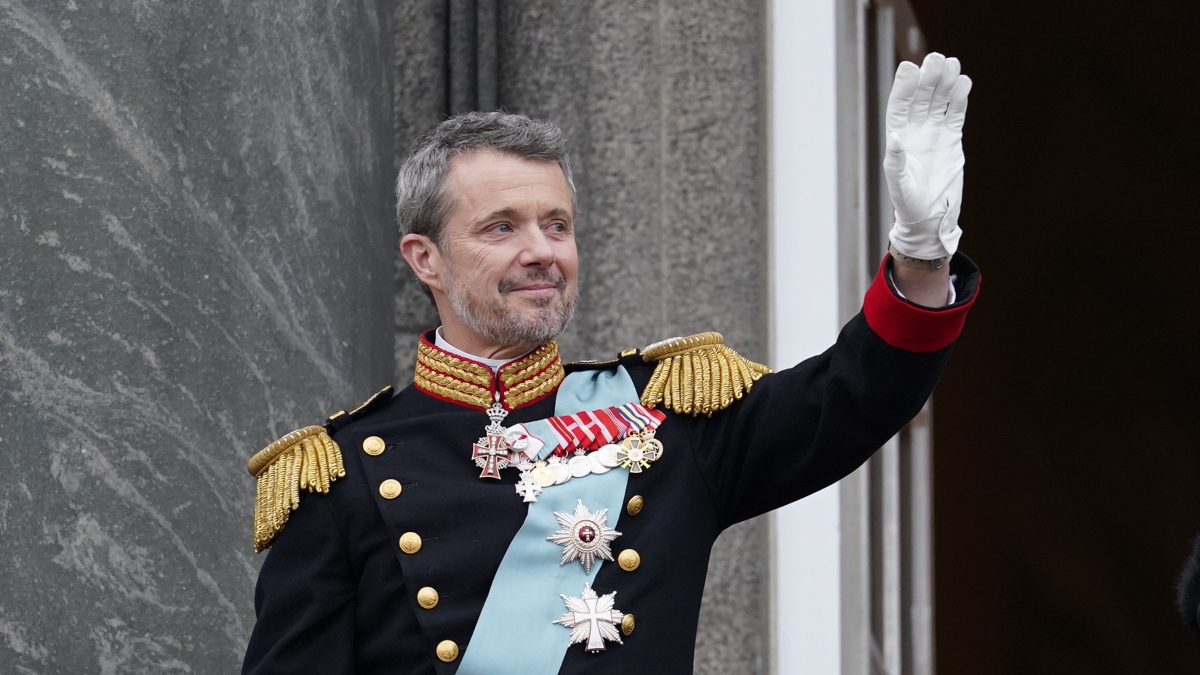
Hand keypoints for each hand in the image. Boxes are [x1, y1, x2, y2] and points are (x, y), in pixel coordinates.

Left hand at [884, 52, 971, 260]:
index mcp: (898, 137)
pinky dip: (959, 98)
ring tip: (952, 63)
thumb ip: (896, 162)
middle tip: (936, 58)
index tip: (910, 67)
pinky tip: (964, 82)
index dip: (904, 86)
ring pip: (939, 101)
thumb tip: (894, 137)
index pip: (900, 105)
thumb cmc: (909, 204)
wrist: (931, 217)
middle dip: (927, 78)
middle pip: (921, 97)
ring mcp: (934, 132)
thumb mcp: (900, 185)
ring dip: (944, 82)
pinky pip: (955, 113)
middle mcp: (914, 131)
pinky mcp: (952, 138)